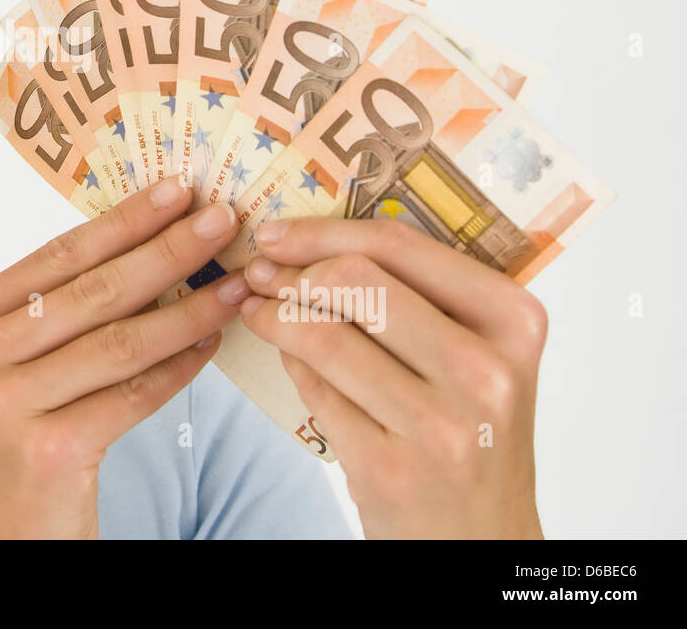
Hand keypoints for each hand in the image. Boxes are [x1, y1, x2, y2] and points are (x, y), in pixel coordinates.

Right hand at [0, 175, 251, 538]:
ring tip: (237, 283)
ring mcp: (2, 405)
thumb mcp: (13, 367)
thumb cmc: (16, 440)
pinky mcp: (46, 451)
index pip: (57, 256)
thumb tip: (151, 241)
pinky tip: (212, 343)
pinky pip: (132, 395)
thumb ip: (58, 312)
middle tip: (222, 218)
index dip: (124, 219)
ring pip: (119, 341)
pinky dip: (179, 367)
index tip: (178, 189)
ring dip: (190, 308)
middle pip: (92, 290)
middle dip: (167, 249)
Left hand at [239, 216, 546, 538]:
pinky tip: (284, 356)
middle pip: (353, 282)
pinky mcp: (390, 469)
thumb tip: (312, 241)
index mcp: (512, 320)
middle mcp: (485, 371)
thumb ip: (418, 296)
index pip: (398, 245)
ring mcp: (439, 425)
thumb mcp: (475, 354)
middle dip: (289, 272)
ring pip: (323, 336)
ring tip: (256, 312)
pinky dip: (288, 365)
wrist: (481, 537)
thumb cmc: (470, 429)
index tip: (274, 232)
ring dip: (272, 316)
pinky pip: (314, 392)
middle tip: (258, 275)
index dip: (321, 232)